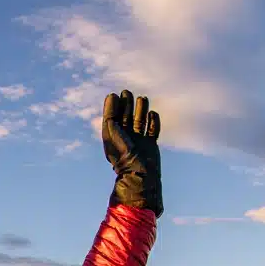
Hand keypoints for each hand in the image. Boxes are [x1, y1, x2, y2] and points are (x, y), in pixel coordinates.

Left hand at [102, 90, 162, 217]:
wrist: (140, 173)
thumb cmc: (123, 155)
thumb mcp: (112, 134)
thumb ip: (111, 116)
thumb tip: (111, 98)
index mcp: (114, 138)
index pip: (113, 118)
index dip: (113, 106)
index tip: (114, 95)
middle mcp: (126, 139)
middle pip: (126, 117)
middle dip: (127, 105)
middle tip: (127, 92)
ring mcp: (139, 142)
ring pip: (140, 121)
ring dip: (140, 109)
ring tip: (142, 98)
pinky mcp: (151, 145)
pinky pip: (153, 130)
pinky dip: (153, 121)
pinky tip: (152, 113)